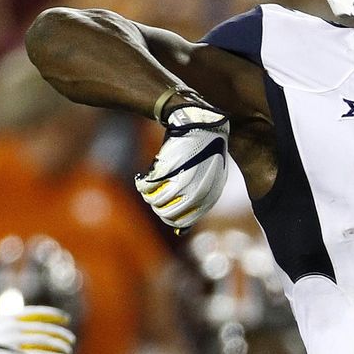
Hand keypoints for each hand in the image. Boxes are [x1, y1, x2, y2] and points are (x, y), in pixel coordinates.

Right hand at [0, 306, 75, 353]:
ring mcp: (16, 341)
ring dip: (60, 346)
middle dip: (60, 334)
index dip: (54, 316)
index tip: (65, 319)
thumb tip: (22, 321)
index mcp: (8, 317)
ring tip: (69, 350)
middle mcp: (14, 326)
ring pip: (46, 342)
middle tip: (71, 339)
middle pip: (45, 329)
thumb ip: (7, 322)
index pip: (37, 312)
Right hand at [135, 103, 229, 229]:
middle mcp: (199, 190)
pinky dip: (143, 185)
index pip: (184, 221)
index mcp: (210, 194)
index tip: (162, 209)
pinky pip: (149, 187)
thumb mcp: (204, 177)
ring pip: (157, 201)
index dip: (170, 218)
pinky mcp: (171, 167)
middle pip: (168, 213)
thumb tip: (180, 231)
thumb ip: (194, 202)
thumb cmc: (200, 151)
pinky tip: (143, 178)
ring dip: (148, 196)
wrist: (199, 121)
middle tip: (152, 196)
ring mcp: (185, 178)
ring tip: (148, 186)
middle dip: (157, 207)